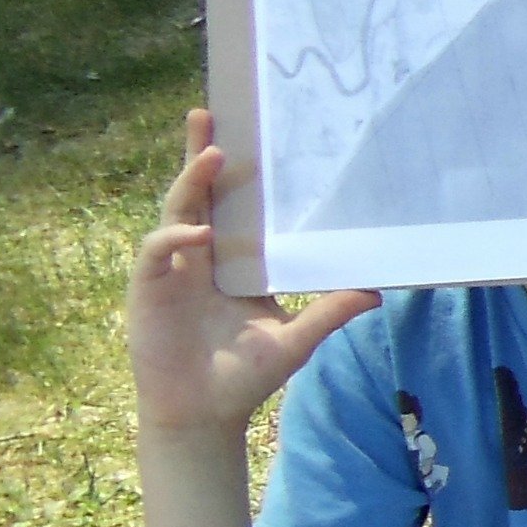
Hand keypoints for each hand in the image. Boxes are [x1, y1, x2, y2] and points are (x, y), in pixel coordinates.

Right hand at [128, 110, 378, 436]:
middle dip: (202, 153)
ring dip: (193, 181)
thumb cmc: (246, 375)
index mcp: (235, 259)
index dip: (237, 172)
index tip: (253, 134)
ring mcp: (173, 268)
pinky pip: (159, 251)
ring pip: (177, 210)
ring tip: (215, 155)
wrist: (204, 412)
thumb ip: (329, 312)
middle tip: (211, 114)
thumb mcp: (296, 339)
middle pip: (200, 193)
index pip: (235, 205)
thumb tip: (376, 290)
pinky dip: (176, 238)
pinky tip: (200, 232)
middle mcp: (202, 255)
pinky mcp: (150, 287)